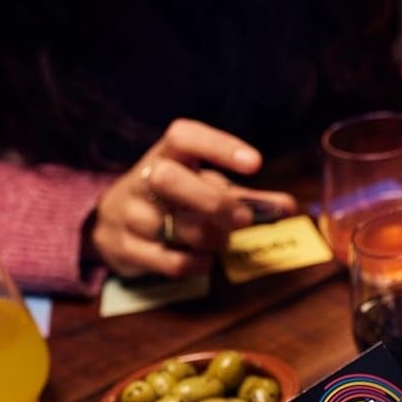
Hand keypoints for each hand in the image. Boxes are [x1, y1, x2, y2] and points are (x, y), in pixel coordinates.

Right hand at [90, 119, 295, 278]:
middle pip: (169, 179)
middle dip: (211, 201)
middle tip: (244, 218)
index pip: (184, 136)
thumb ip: (247, 198)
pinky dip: (195, 264)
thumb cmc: (172, 200)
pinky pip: (167, 261)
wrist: (111, 223)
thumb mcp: (205, 189)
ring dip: (209, 239)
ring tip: (218, 240)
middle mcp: (141, 178)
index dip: (219, 146)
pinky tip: (203, 260)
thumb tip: (289, 207)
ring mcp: (127, 212)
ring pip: (173, 227)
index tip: (255, 164)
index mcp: (166, 154)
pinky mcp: (122, 246)